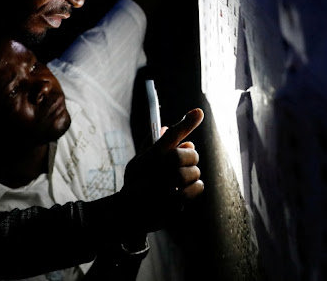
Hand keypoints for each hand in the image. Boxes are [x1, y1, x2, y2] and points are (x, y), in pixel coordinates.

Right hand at [121, 108, 204, 231]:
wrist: (129, 214)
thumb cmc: (135, 184)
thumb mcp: (139, 162)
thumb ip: (153, 145)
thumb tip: (164, 128)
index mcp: (152, 155)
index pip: (172, 135)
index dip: (186, 123)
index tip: (198, 113)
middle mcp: (161, 167)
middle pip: (192, 154)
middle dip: (190, 160)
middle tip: (179, 167)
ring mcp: (169, 184)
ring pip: (196, 172)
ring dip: (191, 177)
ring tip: (176, 183)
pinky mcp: (177, 200)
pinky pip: (198, 187)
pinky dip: (193, 190)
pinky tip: (181, 192)